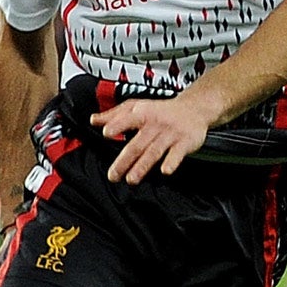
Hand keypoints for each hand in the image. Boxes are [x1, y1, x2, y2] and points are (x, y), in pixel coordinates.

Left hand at [95, 93, 218, 184]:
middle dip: (124, 160)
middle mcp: (155, 124)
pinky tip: (165, 171)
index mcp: (141, 114)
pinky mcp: (184, 143)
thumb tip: (94, 120)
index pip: (127, 119)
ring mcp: (170, 134)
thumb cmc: (160, 110)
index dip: (117, 125)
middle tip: (113, 175)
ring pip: (154, 152)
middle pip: (137, 144)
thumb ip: (114, 115)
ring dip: (142, 166)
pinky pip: (177, 154)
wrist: (193, 109)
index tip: (106, 132)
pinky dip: (171, 162)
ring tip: (131, 179)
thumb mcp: (136, 107)